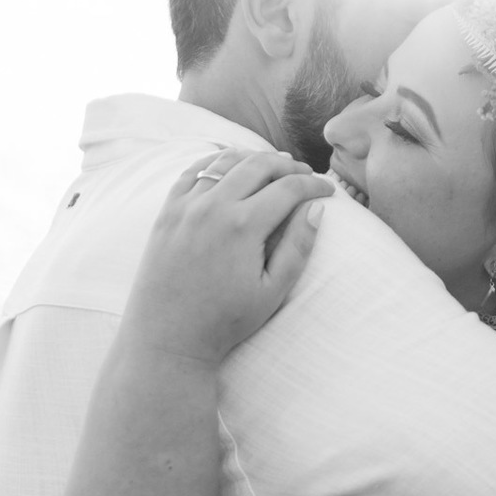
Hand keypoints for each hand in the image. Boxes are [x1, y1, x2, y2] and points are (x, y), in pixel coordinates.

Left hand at [122, 149, 333, 365]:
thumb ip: (298, 247)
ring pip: (226, 161)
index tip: (328, 189)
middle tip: (306, 175)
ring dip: (254, 158)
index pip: (288, 188)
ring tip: (274, 166)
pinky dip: (216, 161)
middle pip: (259, 165)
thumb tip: (317, 208)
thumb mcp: (272, 291)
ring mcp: (186, 206)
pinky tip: (231, 165)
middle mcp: (213, 207)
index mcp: (243, 226)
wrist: (168, 337)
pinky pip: (193, 171)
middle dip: (289, 166)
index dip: (314, 185)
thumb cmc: (224, 321)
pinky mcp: (167, 211)